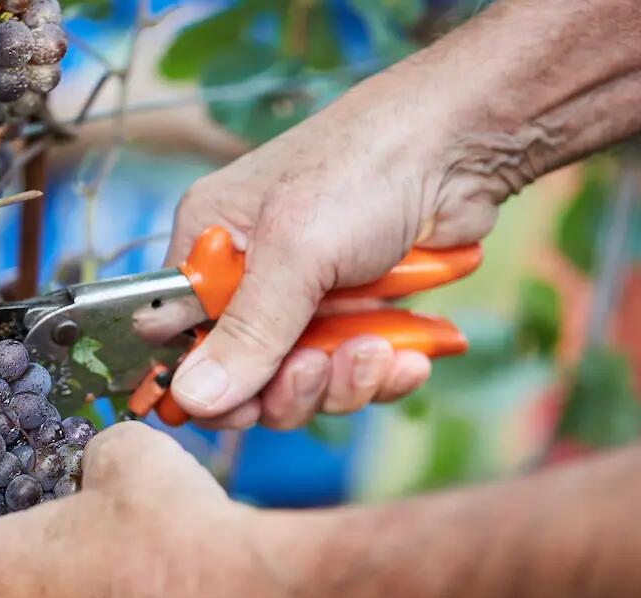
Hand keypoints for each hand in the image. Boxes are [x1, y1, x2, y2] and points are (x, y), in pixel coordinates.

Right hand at [165, 66, 501, 428]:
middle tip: (316, 369)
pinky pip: (352, 375)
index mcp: (209, 244)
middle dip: (286, 387)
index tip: (240, 405)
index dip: (203, 382)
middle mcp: (250, 275)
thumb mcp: (296, 251)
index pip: (178, 337)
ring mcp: (305, 298)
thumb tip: (193, 399)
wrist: (462, 148)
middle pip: (243, 376)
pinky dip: (379, 376)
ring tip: (375, 350)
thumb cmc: (365, 168)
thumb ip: (247, 330)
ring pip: (303, 384)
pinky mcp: (356, 313)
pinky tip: (406, 360)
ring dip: (341, 381)